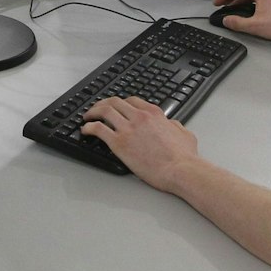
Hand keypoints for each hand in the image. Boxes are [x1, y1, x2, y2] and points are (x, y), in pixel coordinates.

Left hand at [80, 96, 200, 190]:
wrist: (180, 170)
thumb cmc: (184, 157)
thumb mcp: (184, 134)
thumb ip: (174, 126)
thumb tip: (171, 125)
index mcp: (153, 113)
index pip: (132, 101)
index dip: (120, 103)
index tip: (115, 107)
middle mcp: (139, 117)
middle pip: (114, 102)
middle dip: (102, 104)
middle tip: (96, 109)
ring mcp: (128, 128)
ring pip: (104, 111)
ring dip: (92, 112)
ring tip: (87, 117)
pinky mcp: (119, 143)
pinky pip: (98, 129)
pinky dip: (89, 127)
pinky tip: (85, 130)